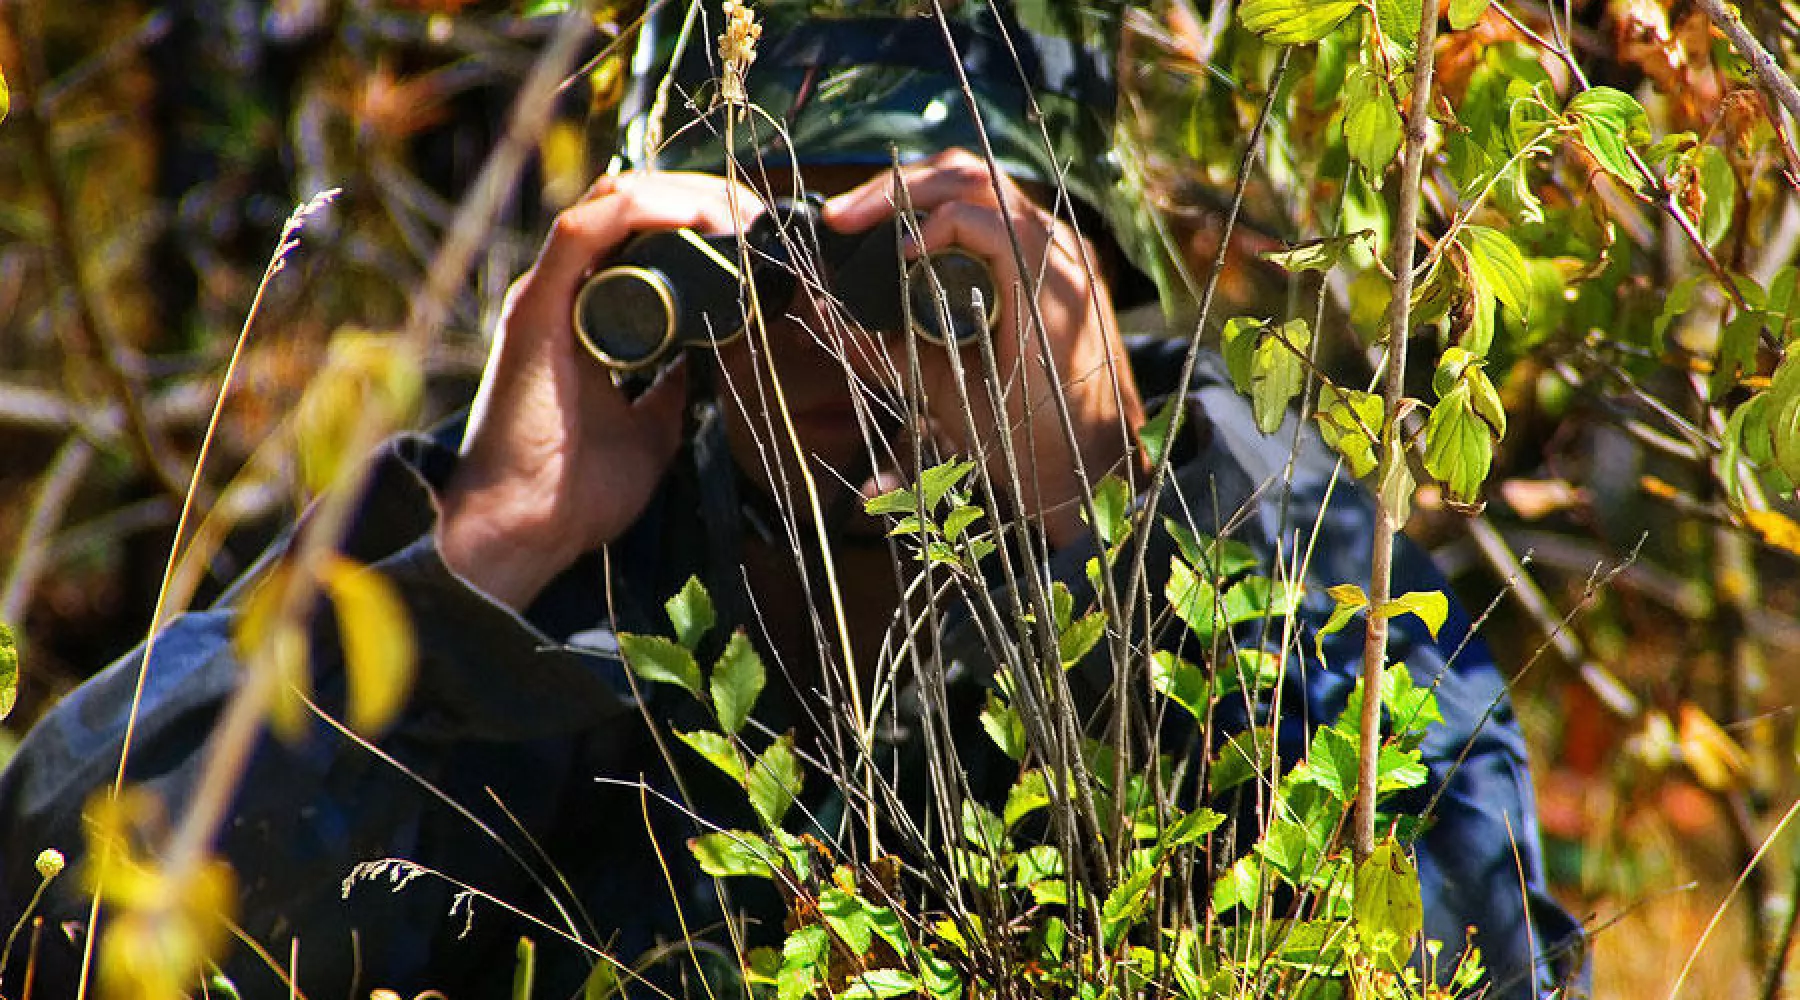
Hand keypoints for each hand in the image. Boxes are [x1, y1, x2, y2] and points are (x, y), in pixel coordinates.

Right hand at [438, 172, 762, 608]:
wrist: (527, 530)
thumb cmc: (576, 489)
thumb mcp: (652, 426)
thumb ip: (672, 386)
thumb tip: (711, 359)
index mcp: (585, 312)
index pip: (639, 231)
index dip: (697, 214)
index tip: (754, 231)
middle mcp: (563, 292)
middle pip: (631, 202)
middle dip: (701, 194)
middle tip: (756, 214)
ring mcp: (546, 294)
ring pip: (610, 200)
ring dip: (680, 193)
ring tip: (736, 212)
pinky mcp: (535, 307)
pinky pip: (583, 231)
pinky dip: (640, 212)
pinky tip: (694, 217)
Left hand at [821, 150, 1147, 548]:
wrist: (1073, 468)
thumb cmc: (1014, 423)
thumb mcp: (936, 366)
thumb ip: (889, 333)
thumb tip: (825, 307)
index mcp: (1028, 255)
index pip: (962, 191)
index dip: (899, 192)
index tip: (842, 221)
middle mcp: (1048, 243)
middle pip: (965, 172)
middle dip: (890, 183)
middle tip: (838, 216)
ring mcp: (1057, 256)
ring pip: (978, 181)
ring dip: (905, 194)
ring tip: (858, 223)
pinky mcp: (1055, 283)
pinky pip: (995, 226)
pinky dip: (942, 227)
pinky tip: (906, 253)